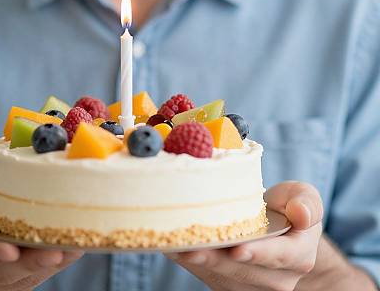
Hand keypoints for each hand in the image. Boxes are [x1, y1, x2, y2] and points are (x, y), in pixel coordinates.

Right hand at [0, 178, 82, 290]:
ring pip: (22, 279)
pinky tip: (74, 249)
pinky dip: (57, 264)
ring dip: (49, 265)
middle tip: (54, 253)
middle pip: (1, 273)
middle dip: (29, 264)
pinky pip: (36, 277)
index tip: (10, 250)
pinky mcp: (13, 286)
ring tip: (71, 249)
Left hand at [165, 181, 323, 290]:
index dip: (259, 253)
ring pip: (221, 277)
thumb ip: (306, 203)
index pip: (279, 256)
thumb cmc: (288, 208)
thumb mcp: (303, 197)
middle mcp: (276, 278)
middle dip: (216, 260)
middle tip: (192, 248)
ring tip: (175, 246)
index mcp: (298, 256)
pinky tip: (172, 247)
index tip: (239, 249)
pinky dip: (189, 262)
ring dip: (197, 262)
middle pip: (243, 270)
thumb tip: (302, 214)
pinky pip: (207, 276)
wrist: (277, 229)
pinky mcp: (228, 285)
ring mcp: (251, 285)